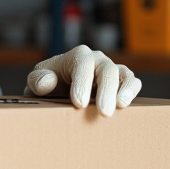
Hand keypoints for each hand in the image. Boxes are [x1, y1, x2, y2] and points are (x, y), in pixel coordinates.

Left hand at [26, 45, 141, 116]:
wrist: (60, 88)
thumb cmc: (49, 84)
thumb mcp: (38, 82)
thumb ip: (38, 80)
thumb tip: (48, 81)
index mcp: (77, 56)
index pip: (82, 65)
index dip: (82, 83)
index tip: (79, 103)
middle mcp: (97, 59)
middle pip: (106, 70)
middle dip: (105, 91)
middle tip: (103, 113)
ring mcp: (110, 69)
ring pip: (122, 74)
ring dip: (124, 89)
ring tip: (121, 106)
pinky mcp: (121, 81)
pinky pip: (132, 81)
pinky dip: (131, 91)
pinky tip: (126, 106)